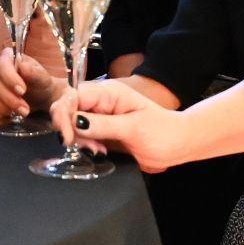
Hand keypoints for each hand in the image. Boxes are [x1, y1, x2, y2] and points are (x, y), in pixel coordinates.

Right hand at [0, 47, 65, 120]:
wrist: (40, 98)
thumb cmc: (40, 83)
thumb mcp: (42, 77)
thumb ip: (34, 72)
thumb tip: (22, 66)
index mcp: (7, 57)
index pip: (2, 64)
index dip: (10, 78)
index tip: (22, 91)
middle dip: (10, 99)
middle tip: (25, 109)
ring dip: (3, 108)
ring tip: (20, 112)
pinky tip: (8, 116)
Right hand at [52, 79, 187, 172]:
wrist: (179, 145)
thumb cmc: (163, 132)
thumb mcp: (133, 128)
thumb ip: (102, 125)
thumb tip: (74, 123)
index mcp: (108, 92)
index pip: (73, 96)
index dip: (64, 114)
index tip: (68, 138)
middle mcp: (100, 102)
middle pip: (67, 109)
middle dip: (71, 130)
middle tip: (91, 147)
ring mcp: (99, 116)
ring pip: (72, 125)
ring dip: (80, 141)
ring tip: (100, 151)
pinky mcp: (100, 131)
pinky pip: (82, 137)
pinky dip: (86, 146)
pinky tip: (100, 152)